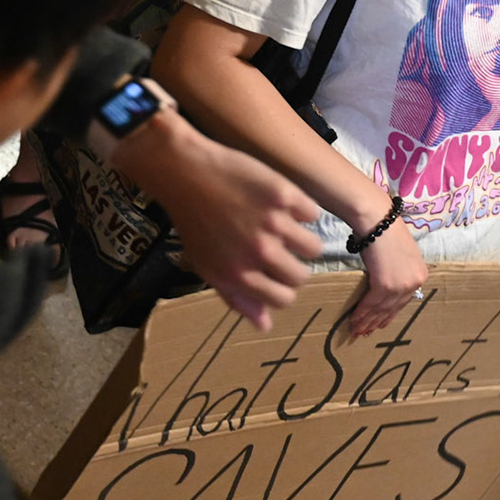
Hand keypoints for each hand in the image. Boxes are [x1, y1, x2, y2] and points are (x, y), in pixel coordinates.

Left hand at [111, 113, 322, 328]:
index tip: (277, 276)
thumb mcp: (208, 267)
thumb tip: (265, 325)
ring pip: (313, 247)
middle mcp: (259, 253)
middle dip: (295, 266)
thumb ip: (237, 298)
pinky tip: (282, 204)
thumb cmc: (195, 223)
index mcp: (239, 274)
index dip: (283, 289)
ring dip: (302, 239)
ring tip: (285, 227)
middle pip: (301, 276)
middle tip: (282, 250)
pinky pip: (311, 213)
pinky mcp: (284, 195)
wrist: (186, 174)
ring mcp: (274, 223)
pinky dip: (301, 210)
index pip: (283, 299)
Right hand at [340, 214, 428, 338]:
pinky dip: (361, 313)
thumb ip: (397, 272)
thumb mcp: (399, 254)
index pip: (404, 301)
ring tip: (356, 330)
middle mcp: (414, 282)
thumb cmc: (384, 231)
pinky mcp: (386, 284)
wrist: (377, 220)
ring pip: (381, 308)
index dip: (389, 315)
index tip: (379, 324)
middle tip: (364, 332)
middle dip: (376, 322)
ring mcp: (401, 285)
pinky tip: (354, 320)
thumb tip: (384, 285)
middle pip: (392, 308)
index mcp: (420, 275)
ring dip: (366, 321)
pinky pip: (371, 303)